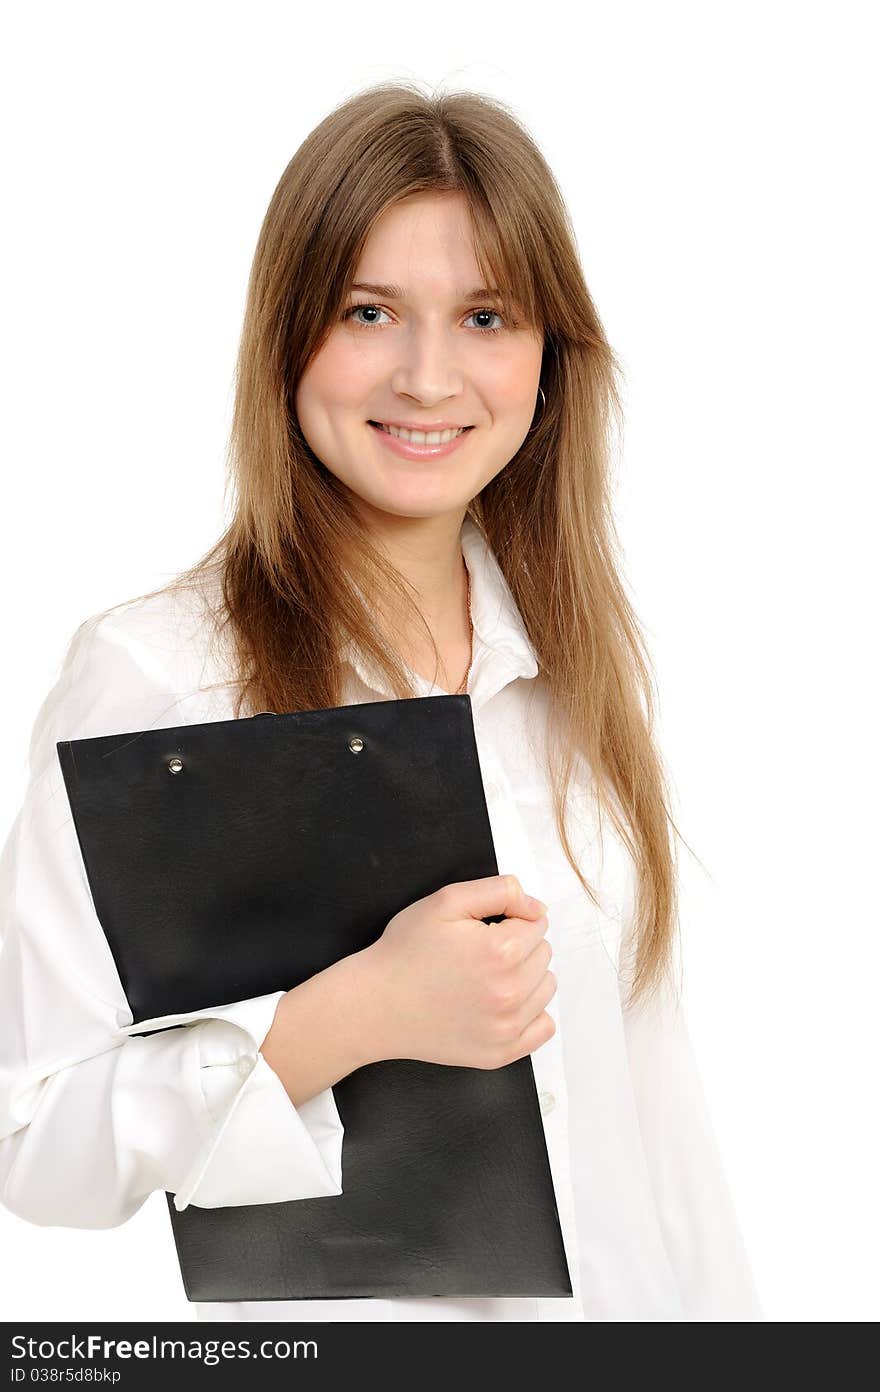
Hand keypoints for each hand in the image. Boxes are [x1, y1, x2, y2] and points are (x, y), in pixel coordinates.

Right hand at [362, 874, 555, 1069]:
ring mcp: (506, 1027)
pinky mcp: (500, 1052)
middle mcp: (510, 992)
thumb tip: (537, 908)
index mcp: (501, 951)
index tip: (483, 930)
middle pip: (544, 954)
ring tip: (487, 976)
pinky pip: (543, 1027)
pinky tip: (501, 1003)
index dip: (510, 919)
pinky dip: (530, 1013)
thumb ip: (501, 891)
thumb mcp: (447, 901)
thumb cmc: (404, 955)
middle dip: (519, 946)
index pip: (537, 924)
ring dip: (526, 977)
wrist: (374, 1004)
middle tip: (478, 953)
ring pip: (546, 987)